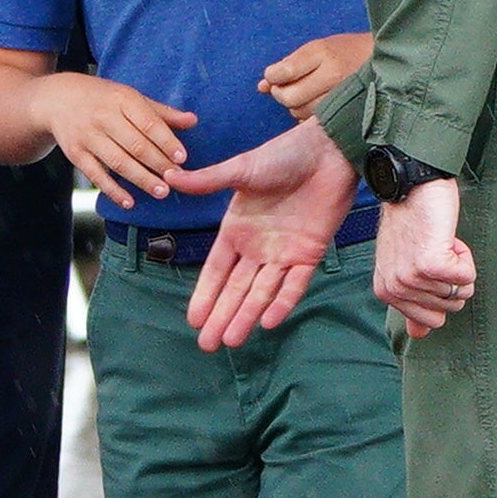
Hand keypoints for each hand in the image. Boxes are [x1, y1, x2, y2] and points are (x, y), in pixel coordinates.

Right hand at [37, 72, 195, 209]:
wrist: (56, 99)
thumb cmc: (102, 99)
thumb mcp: (130, 97)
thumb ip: (161, 112)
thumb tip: (193, 121)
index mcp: (122, 99)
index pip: (148, 122)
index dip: (166, 141)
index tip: (182, 157)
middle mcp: (103, 117)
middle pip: (135, 144)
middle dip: (158, 164)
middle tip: (177, 180)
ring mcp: (88, 136)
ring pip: (118, 162)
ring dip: (141, 179)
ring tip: (161, 192)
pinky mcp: (75, 153)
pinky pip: (96, 175)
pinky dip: (113, 190)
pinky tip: (129, 202)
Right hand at [169, 120, 359, 350]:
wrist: (327, 151)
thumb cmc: (283, 155)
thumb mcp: (241, 170)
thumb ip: (209, 181)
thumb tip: (169, 177)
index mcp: (236, 229)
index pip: (216, 270)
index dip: (205, 295)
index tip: (193, 320)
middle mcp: (257, 247)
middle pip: (236, 289)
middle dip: (222, 316)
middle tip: (207, 346)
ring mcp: (284, 252)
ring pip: (261, 292)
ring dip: (246, 316)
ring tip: (231, 342)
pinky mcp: (311, 253)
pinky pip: (295, 284)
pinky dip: (283, 302)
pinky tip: (269, 322)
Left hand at [256, 31, 372, 119]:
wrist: (386, 62)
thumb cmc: (347, 52)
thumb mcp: (318, 48)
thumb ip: (288, 65)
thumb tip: (261, 85)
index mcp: (323, 53)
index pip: (284, 72)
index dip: (272, 77)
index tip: (274, 76)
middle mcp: (333, 75)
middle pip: (290, 97)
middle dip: (281, 94)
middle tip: (287, 88)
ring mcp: (342, 96)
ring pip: (300, 112)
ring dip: (295, 106)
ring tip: (306, 95)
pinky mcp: (348, 113)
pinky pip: (314, 122)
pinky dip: (309, 116)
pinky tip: (317, 105)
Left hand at [372, 178, 475, 336]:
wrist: (412, 188)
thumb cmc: (412, 222)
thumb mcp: (406, 266)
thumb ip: (413, 302)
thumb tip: (419, 335)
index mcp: (387, 293)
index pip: (432, 321)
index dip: (441, 290)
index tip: (428, 263)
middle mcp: (395, 289)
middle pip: (449, 309)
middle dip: (451, 280)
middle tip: (435, 251)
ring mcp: (412, 278)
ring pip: (461, 292)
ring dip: (458, 265)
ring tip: (440, 243)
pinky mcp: (431, 265)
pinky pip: (467, 277)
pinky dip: (465, 257)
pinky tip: (448, 240)